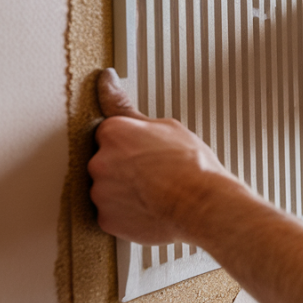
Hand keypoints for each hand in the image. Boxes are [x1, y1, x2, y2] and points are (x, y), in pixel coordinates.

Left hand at [88, 68, 232, 244]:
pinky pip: (111, 213)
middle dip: (124, 166)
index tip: (130, 144)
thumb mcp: (166, 125)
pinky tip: (148, 206)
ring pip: (107, 188)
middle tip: (153, 171)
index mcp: (113, 133)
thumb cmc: (191, 166)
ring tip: (153, 191)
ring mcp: (101, 192)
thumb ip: (127, 108)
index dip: (128, 142)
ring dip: (124, 189)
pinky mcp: (106, 219)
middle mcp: (100, 161)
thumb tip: (107, 83)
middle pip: (105, 161)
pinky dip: (126, 212)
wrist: (202, 203)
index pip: (108, 133)